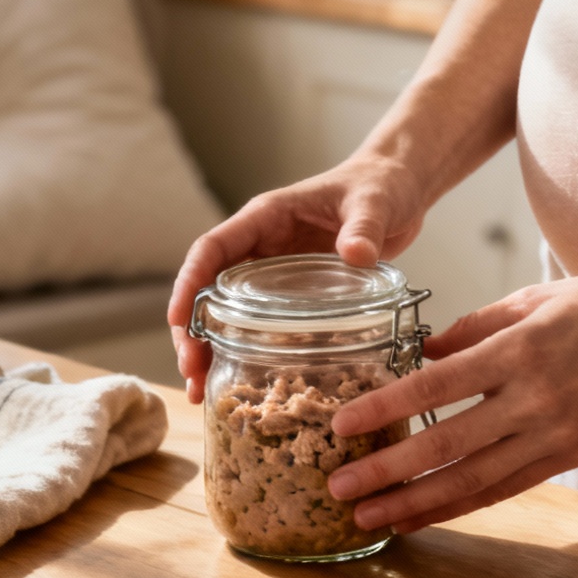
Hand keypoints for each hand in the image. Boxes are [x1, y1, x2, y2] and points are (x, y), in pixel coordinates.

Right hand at [166, 154, 430, 401]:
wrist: (400, 191)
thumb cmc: (381, 186)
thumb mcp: (375, 203)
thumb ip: (364, 226)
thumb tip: (356, 254)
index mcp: (267, 217)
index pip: (213, 248)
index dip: (189, 282)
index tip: (177, 319)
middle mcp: (261, 246)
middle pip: (208, 288)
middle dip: (192, 330)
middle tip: (190, 371)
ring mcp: (274, 272)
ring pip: (226, 312)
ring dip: (210, 349)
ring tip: (201, 391)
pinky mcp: (293, 293)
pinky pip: (259, 323)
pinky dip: (244, 353)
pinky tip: (243, 386)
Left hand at [324, 265, 577, 532]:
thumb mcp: (534, 298)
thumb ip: (474, 328)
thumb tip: (421, 354)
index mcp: (520, 350)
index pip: (435, 388)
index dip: (384, 410)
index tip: (341, 426)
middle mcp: (537, 400)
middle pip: (446, 446)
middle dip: (387, 474)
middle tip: (339, 490)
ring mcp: (558, 434)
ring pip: (474, 481)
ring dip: (416, 504)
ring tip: (371, 518)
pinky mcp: (575, 454)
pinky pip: (508, 487)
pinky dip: (463, 505)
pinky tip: (426, 515)